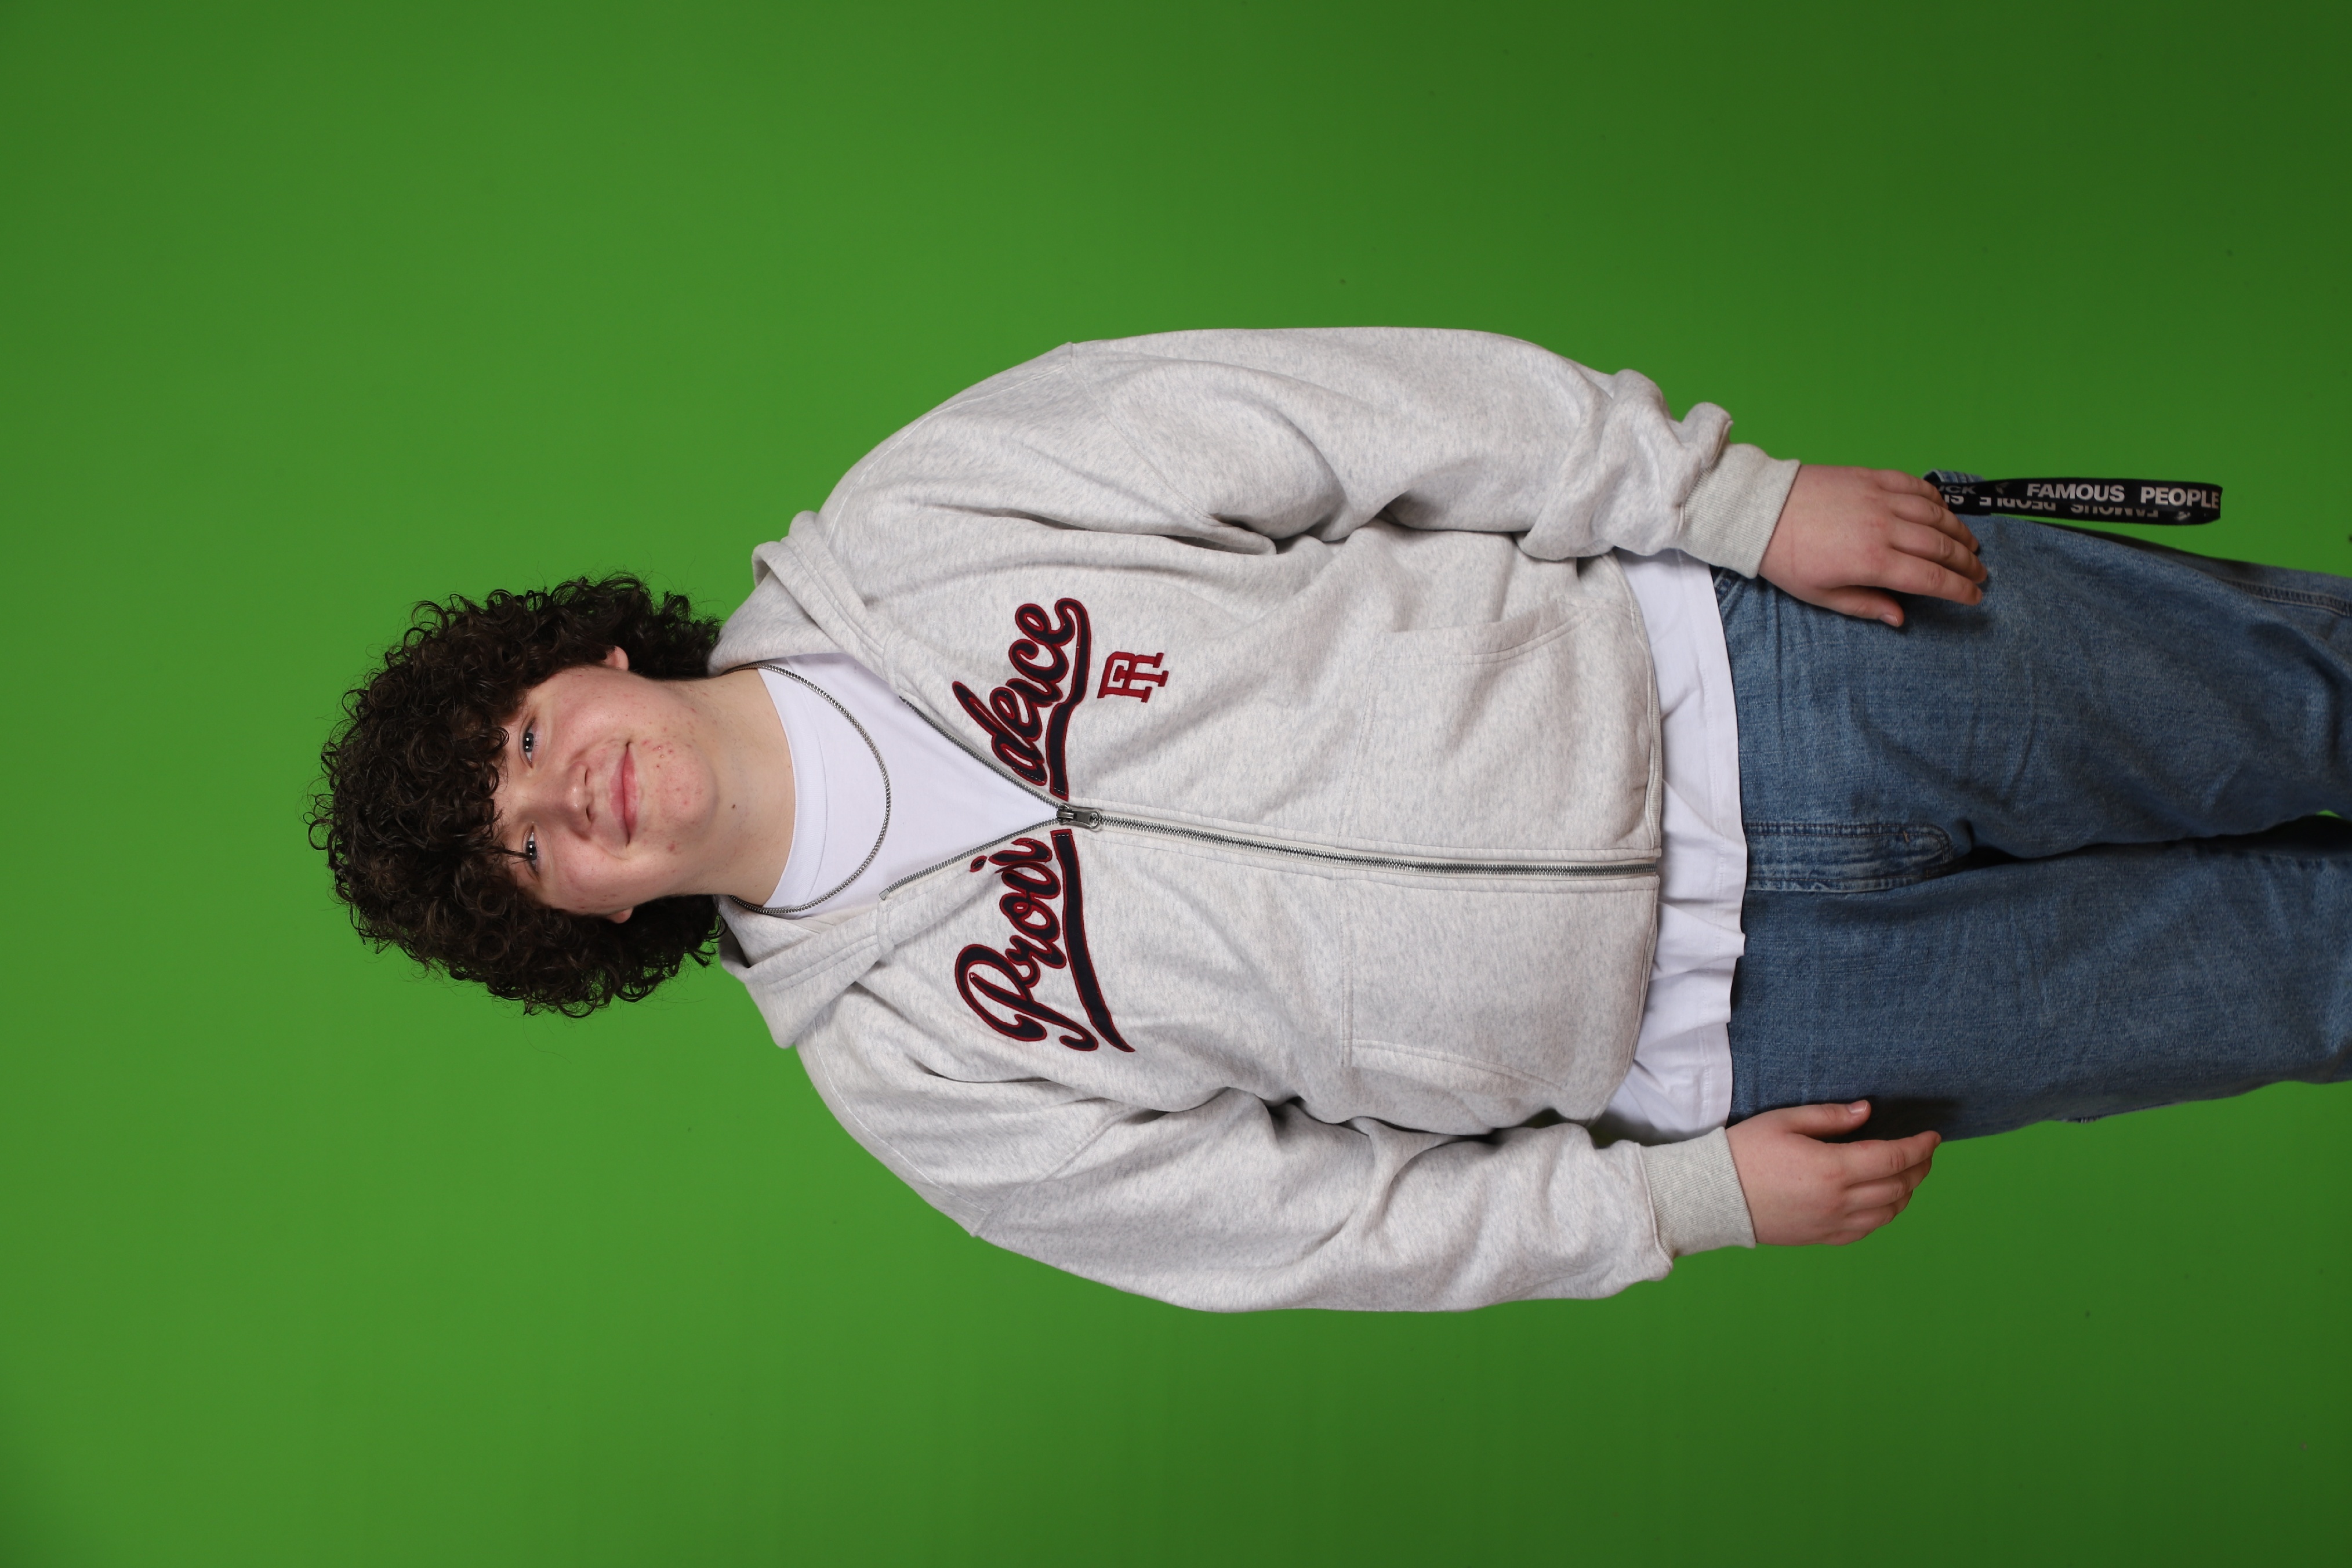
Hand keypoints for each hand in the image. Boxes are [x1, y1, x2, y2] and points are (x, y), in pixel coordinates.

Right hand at [1725, 1101, 1939, 1245]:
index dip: (1919, 1147)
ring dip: (1907, 1193)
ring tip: (1910, 1176)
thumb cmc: (1744, 1152)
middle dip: (1920, 1168)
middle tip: (1926, 1153)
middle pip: (1899, 1187)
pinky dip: (1886, 1215)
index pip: (1895, 1158)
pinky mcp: (1822, 1237)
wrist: (1712, 1197)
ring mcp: (1832, 1223)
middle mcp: (1840, 1201)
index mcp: (1833, 1168)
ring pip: (1889, 1213)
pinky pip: (1867, 1231)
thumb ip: (1830, 1116)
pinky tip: (1884, 1202)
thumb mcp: (1784, 1121)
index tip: (1933, 1136)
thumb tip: (1867, 1111)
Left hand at [1758, 466, 1985, 626]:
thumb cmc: (1785, 557)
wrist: (1760, 510)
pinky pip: (1915, 486)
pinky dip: (1936, 499)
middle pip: (1941, 547)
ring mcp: (1880, 498)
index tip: (1975, 597)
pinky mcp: (1871, 476)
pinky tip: (1943, 510)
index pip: (1931, 579)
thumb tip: (1899, 618)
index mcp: (1873, 562)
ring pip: (1935, 515)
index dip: (1959, 590)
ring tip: (1971, 545)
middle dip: (1967, 563)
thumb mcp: (1820, 594)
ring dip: (1959, 531)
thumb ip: (1864, 605)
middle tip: (1981, 574)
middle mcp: (1884, 528)